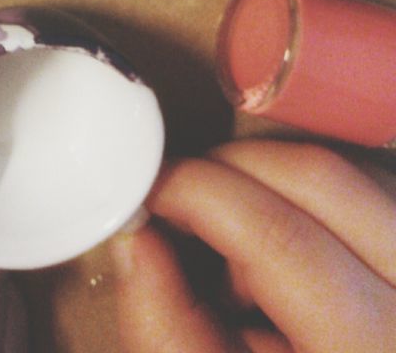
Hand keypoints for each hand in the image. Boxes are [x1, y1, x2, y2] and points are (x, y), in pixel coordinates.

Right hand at [113, 140, 395, 352]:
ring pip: (347, 169)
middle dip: (228, 169)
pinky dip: (313, 195)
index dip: (198, 193)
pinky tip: (288, 248)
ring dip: (272, 181)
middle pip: (318, 177)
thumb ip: (170, 330)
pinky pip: (369, 186)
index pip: (280, 236)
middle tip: (179, 204)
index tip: (148, 189)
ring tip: (239, 249)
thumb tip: (135, 236)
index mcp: (368, 350)